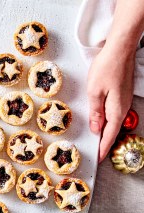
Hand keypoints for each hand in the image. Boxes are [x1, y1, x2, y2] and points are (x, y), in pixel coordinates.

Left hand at [87, 44, 134, 161]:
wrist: (119, 50)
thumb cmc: (106, 69)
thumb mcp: (95, 93)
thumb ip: (95, 113)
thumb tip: (96, 129)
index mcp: (116, 111)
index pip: (109, 135)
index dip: (103, 148)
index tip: (98, 158)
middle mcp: (122, 109)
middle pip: (112, 130)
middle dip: (104, 143)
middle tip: (96, 153)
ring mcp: (122, 102)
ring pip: (113, 122)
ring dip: (105, 133)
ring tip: (96, 142)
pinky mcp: (120, 96)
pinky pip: (113, 114)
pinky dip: (106, 121)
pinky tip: (100, 123)